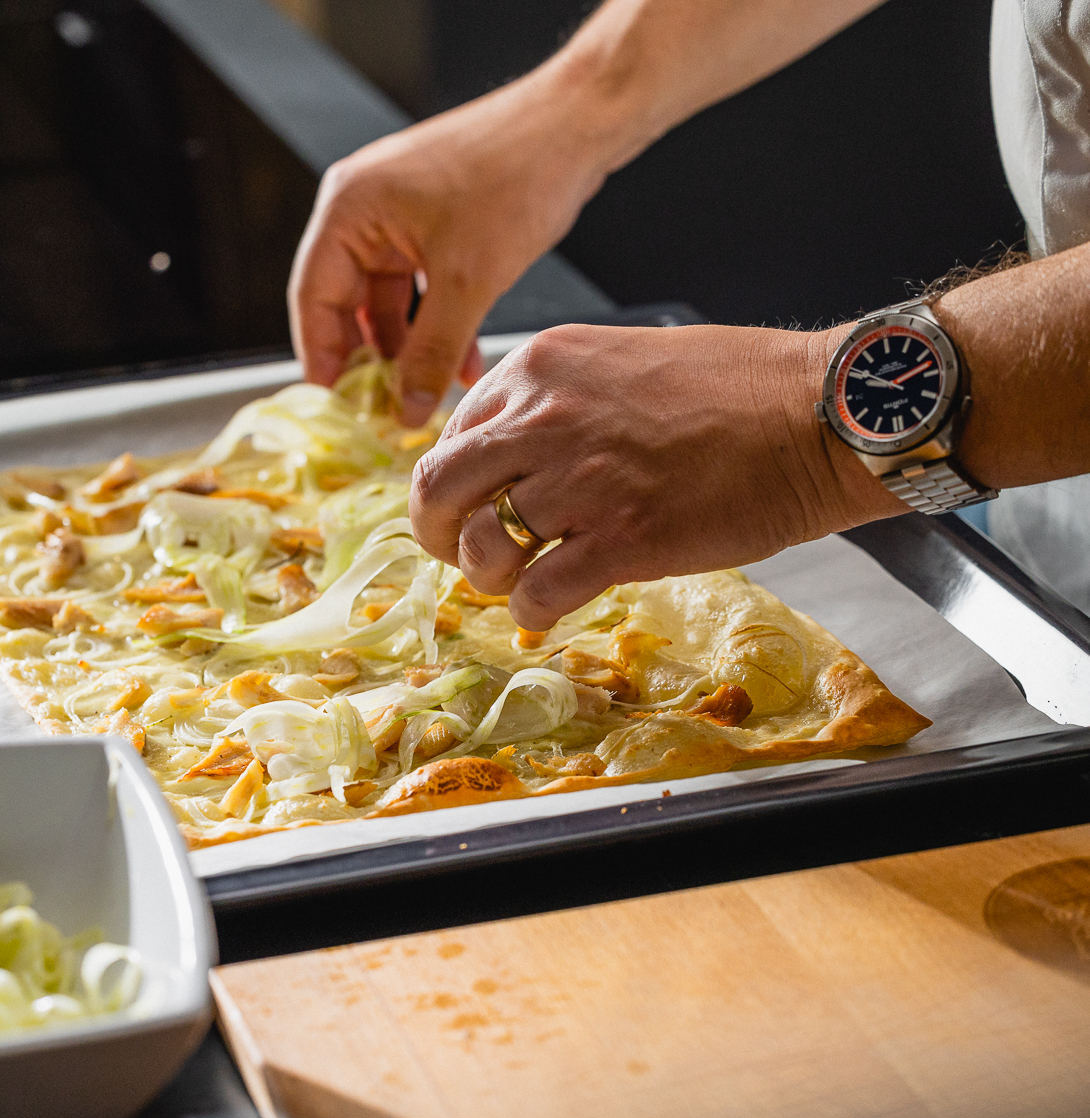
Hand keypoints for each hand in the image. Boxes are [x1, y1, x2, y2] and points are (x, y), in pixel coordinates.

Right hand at [287, 61, 619, 426]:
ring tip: (426, 396)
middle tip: (382, 411)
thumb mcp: (469, 281)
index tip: (336, 408)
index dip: (322, 358)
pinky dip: (435, 325)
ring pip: (387, 300)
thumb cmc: (517, 177)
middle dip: (370, 361)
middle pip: (345, 301)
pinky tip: (460, 365)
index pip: (312, 298)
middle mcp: (362, 207)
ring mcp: (396, 213)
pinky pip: (419, 285)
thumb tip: (407, 409)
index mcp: (349, 208)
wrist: (575, 125)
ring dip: (409, 349)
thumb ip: (431, 350)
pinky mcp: (430, 219)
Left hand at [409, 323, 908, 629]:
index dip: (457, 480)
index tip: (473, 504)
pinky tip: (553, 607)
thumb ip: (560, 403)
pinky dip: (533, 611)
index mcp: (542, 366)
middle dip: (438, 530)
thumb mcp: (624, 364)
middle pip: (439, 487)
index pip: (456, 431)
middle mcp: (544, 416)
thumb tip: (514, 459)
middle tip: (462, 553)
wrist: (822, 413)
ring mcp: (577, 480)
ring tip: (521, 578)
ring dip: (491, 574)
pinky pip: (535, 593)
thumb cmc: (741, 390)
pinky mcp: (617, 539)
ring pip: (480, 545)